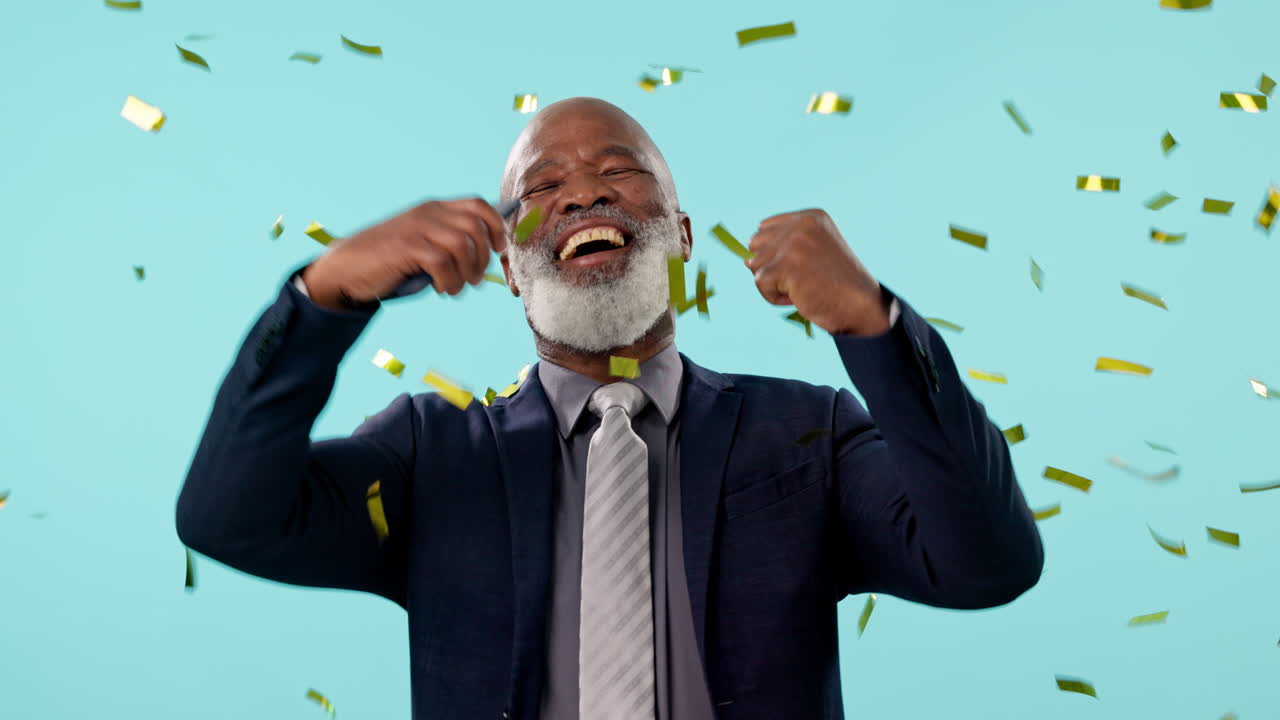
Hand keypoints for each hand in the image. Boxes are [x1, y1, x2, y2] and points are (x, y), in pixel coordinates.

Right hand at [302, 197, 508, 309]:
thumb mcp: (423, 245)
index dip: (496, 226)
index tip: (499, 249)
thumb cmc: (389, 262)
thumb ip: (449, 244)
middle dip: (483, 258)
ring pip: (462, 245)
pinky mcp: (406, 246)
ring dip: (466, 273)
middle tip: (475, 279)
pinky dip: (450, 281)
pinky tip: (442, 289)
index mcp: (434, 208)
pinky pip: (443, 262)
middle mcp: (427, 213)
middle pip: (475, 227)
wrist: (346, 268)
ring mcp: (416, 227)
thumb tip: (484, 263)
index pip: (478, 205)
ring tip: (456, 287)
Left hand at [744, 208, 889, 335]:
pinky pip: (759, 283)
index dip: (775, 253)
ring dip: (774, 284)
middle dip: (771, 267)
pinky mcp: (786, 266)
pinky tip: (799, 296)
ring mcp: (793, 244)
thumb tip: (745, 258)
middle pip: (755, 245)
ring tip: (802, 287)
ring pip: (755, 265)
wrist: (860, 306)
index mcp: (810, 217)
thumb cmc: (835, 284)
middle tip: (802, 279)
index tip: (803, 266)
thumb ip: (782, 247)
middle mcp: (801, 225)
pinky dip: (774, 297)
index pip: (765, 228)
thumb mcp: (812, 253)